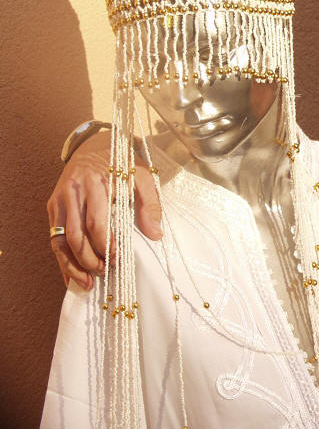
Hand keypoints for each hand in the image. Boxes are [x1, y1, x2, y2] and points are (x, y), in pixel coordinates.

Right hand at [47, 131, 161, 289]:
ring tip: (88, 283)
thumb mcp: (143, 176)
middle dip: (90, 259)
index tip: (119, 259)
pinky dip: (62, 260)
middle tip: (106, 272)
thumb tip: (156, 235)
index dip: (107, 245)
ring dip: (73, 265)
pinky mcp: (53, 206)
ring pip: (61, 240)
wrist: (94, 145)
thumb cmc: (122, 163)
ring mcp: (60, 200)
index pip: (97, 222)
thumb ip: (150, 203)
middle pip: (76, 235)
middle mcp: (74, 192)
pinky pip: (54, 238)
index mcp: (97, 183)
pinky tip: (71, 276)